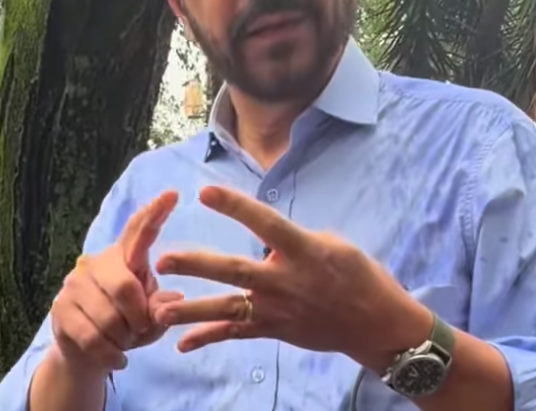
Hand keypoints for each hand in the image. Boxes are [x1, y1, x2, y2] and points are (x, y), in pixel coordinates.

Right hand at [49, 191, 182, 374]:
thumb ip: (161, 307)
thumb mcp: (150, 317)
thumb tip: (169, 301)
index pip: (138, 231)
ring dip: (124, 339)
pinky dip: (112, 355)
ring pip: (109, 319)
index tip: (173, 194)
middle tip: (140, 328)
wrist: (86, 353)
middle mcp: (96, 265)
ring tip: (125, 341)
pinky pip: (93, 339)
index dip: (154, 213)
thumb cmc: (126, 325)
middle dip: (138, 316)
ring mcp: (74, 287)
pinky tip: (117, 358)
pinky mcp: (60, 311)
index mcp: (124, 258)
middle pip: (125, 287)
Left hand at [152, 186, 430, 365]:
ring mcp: (277, 310)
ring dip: (191, 309)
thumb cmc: (358, 276)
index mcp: (303, 251)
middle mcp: (285, 281)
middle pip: (234, 271)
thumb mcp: (332, 245)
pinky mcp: (275, 330)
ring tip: (159, 310)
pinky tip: (181, 343)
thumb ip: (294, 240)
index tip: (205, 192)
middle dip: (198, 265)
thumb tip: (266, 240)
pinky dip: (208, 337)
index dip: (235, 207)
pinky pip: (236, 334)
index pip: (264, 223)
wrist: (376, 325)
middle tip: (164, 259)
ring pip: (227, 309)